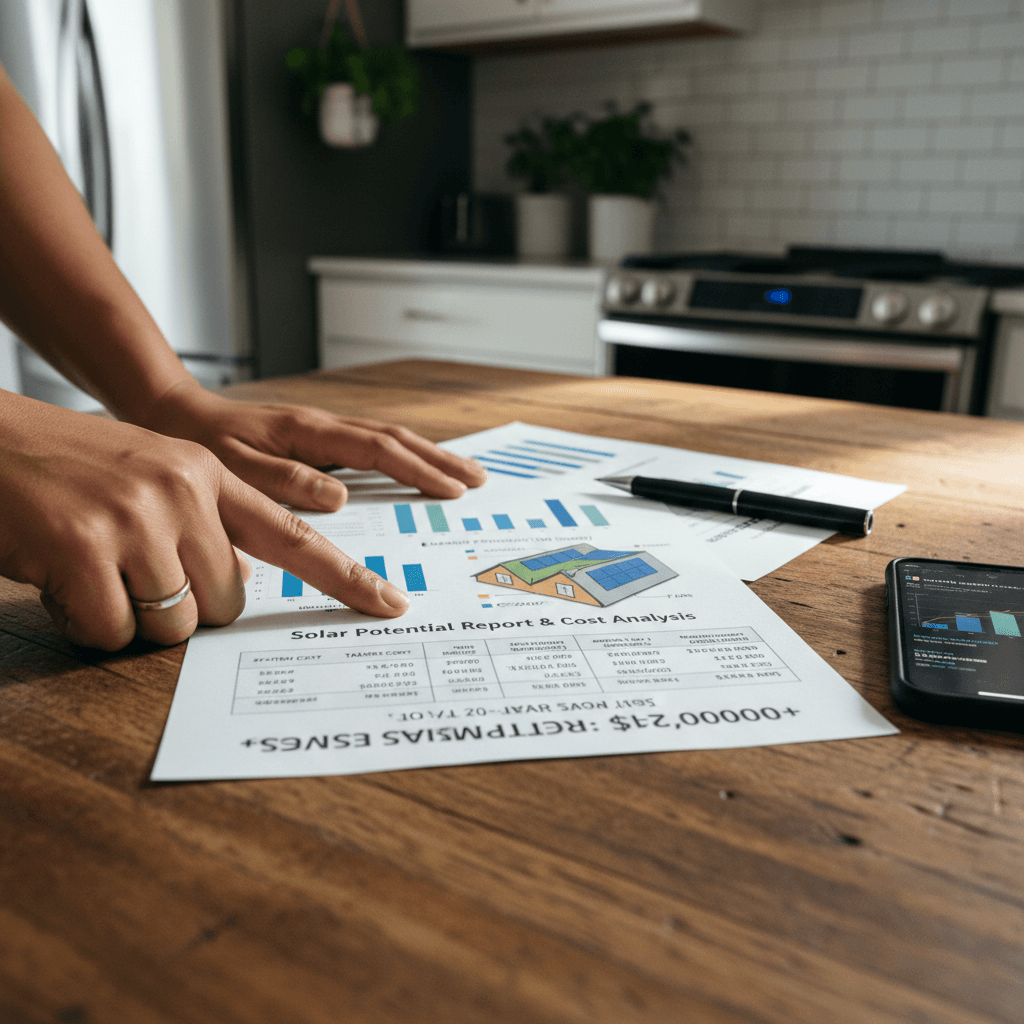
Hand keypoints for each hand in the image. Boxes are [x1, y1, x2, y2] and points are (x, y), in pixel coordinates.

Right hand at [0, 394, 412, 650]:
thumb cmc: (66, 467)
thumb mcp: (150, 477)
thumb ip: (205, 523)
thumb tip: (235, 586)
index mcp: (207, 472)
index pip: (291, 534)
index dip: (343, 576)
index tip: (389, 603)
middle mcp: (182, 489)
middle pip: (226, 603)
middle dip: (183, 606)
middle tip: (130, 572)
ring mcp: (134, 516)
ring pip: (173, 625)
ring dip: (130, 617)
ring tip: (91, 567)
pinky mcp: (83, 547)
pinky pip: (112, 633)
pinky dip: (85, 623)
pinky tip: (60, 579)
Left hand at [139, 382, 486, 511]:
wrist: (173, 412)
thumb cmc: (197, 445)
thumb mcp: (230, 467)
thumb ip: (281, 481)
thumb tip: (339, 495)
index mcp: (308, 431)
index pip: (378, 450)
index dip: (418, 472)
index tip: (452, 492)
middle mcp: (322, 425)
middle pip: (396, 438)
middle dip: (440, 460)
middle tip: (478, 481)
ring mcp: (321, 429)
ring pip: (387, 438)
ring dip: (427, 455)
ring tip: (462, 474)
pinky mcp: (315, 438)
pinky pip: (370, 444)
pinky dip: (401, 455)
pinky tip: (412, 469)